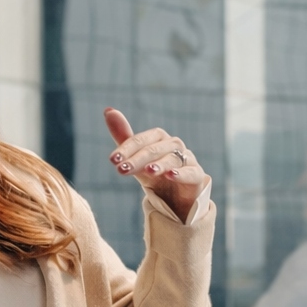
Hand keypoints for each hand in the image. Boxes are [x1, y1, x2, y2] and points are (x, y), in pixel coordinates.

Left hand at [104, 108, 206, 222]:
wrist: (175, 196)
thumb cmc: (154, 173)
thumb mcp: (136, 157)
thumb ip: (123, 136)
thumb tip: (108, 110)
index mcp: (159, 138)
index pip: (141, 139)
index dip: (126, 149)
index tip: (112, 160)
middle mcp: (174, 145)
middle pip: (154, 149)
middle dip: (137, 159)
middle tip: (121, 169)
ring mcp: (187, 159)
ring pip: (172, 159)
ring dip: (159, 164)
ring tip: (148, 171)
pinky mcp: (197, 175)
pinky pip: (191, 172)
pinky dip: (181, 173)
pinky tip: (170, 176)